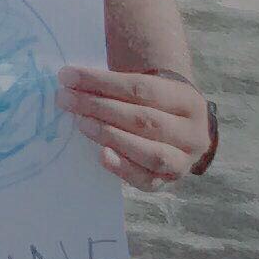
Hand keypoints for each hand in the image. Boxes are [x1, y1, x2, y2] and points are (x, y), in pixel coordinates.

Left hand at [58, 65, 213, 190]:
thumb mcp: (144, 86)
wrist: (174, 129)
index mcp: (188, 100)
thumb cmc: (148, 103)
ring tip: (80, 122)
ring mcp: (185, 161)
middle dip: (100, 107)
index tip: (68, 76)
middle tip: (66, 99)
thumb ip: (113, 83)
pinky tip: (102, 155)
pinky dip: (123, 169)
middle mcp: (193, 133)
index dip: (102, 82)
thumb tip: (70, 78)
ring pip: (151, 152)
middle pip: (145, 120)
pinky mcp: (169, 182)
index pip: (143, 88)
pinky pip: (147, 180)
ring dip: (110, 136)